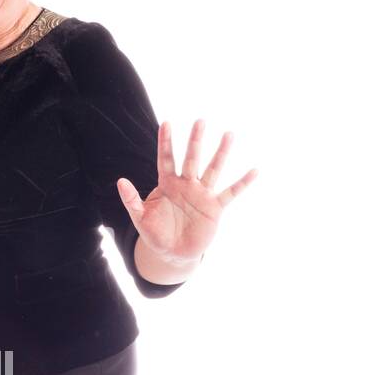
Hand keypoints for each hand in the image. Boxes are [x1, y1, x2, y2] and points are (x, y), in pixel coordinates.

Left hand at [116, 120, 257, 264]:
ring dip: (220, 153)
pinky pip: (230, 193)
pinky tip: (255, 171)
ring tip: (229, 134)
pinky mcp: (214, 208)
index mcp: (167, 184)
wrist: (173, 253)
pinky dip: (242, 183)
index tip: (166, 123)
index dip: (165, 142)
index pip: (166, 159)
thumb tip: (120, 181)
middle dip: (195, 140)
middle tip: (200, 120)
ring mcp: (202, 195)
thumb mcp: (140, 218)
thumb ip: (131, 200)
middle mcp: (186, 185)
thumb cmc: (156, 234)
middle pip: (191, 158)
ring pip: (212, 169)